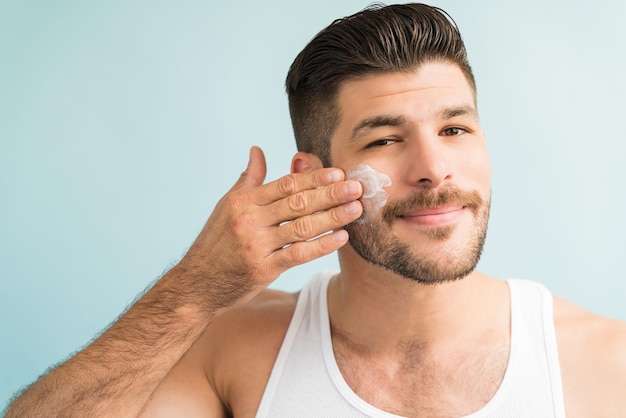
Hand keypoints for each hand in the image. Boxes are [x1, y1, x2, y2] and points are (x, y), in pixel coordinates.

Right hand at [175, 146, 362, 306]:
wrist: (197, 283)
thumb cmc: (216, 241)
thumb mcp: (227, 205)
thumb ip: (248, 178)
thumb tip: (257, 150)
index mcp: (243, 201)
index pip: (285, 184)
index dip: (314, 178)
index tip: (338, 174)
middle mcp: (249, 220)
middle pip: (297, 202)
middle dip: (330, 194)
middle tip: (357, 187)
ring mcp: (256, 245)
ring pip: (302, 227)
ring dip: (332, 217)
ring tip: (355, 209)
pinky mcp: (263, 268)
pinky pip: (298, 254)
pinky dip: (322, 245)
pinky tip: (341, 237)